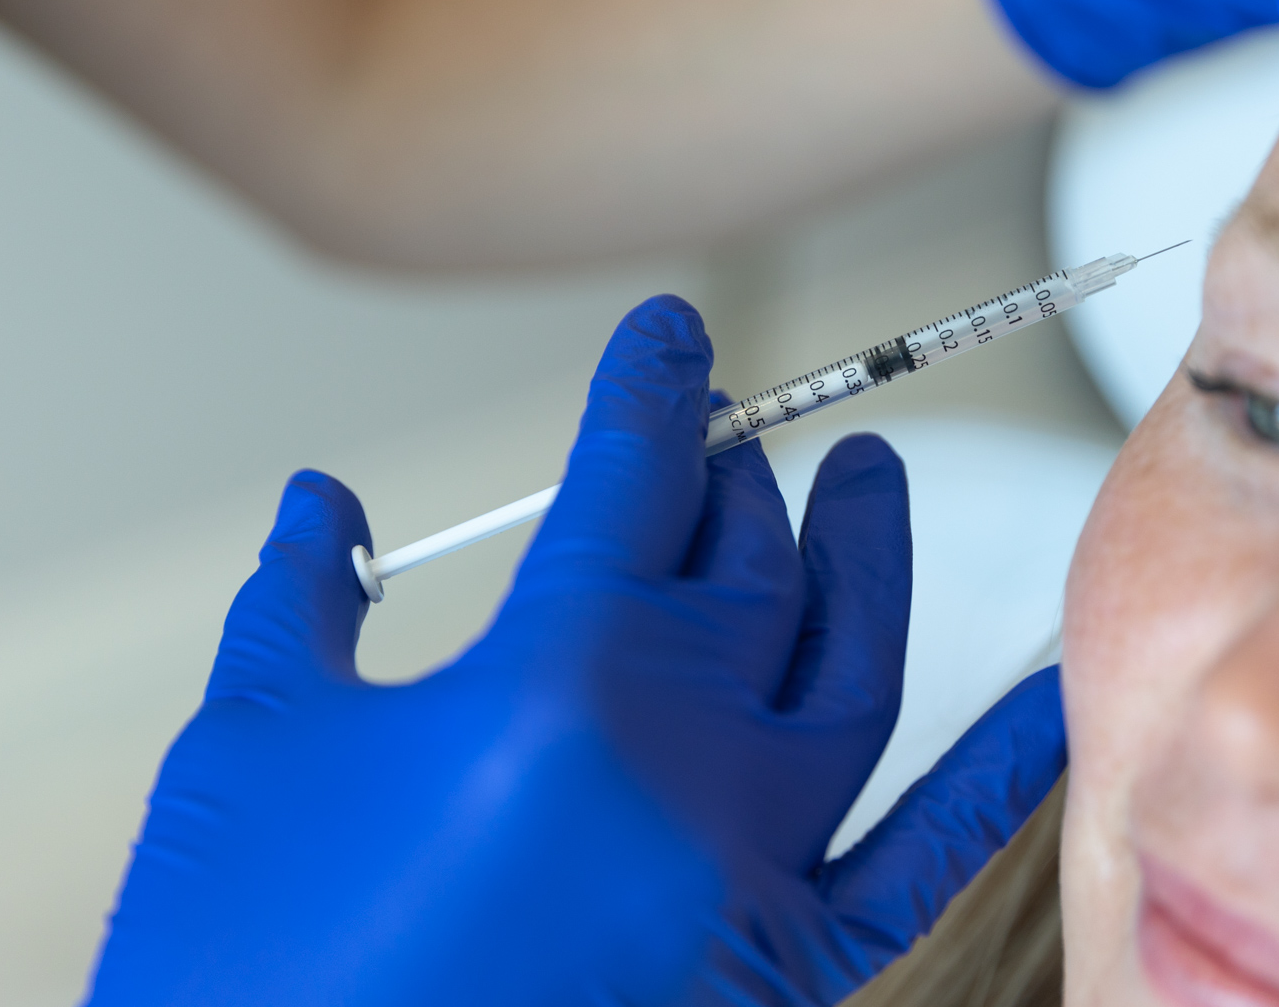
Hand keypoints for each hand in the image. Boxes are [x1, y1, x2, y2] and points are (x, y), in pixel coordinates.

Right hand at [83, 295, 1066, 1005]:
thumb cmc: (239, 962)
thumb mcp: (251, 744)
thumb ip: (302, 600)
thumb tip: (326, 504)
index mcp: (552, 685)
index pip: (634, 478)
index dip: (652, 388)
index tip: (671, 335)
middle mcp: (678, 764)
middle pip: (742, 565)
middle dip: (731, 480)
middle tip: (720, 440)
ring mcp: (743, 872)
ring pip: (847, 676)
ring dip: (865, 563)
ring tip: (866, 481)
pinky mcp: (773, 974)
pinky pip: (914, 861)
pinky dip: (986, 778)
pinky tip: (1039, 702)